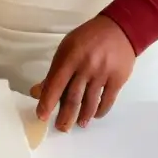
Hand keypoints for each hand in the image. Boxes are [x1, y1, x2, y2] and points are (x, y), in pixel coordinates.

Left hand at [35, 15, 134, 131]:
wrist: (119, 29)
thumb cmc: (88, 38)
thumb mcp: (67, 48)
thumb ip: (54, 71)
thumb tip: (38, 92)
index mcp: (69, 57)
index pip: (55, 84)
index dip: (47, 102)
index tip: (41, 116)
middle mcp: (85, 67)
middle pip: (73, 97)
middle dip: (65, 116)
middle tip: (60, 128)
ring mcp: (102, 74)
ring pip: (90, 102)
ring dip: (83, 116)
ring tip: (77, 125)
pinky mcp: (117, 79)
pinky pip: (107, 100)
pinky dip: (100, 111)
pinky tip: (94, 116)